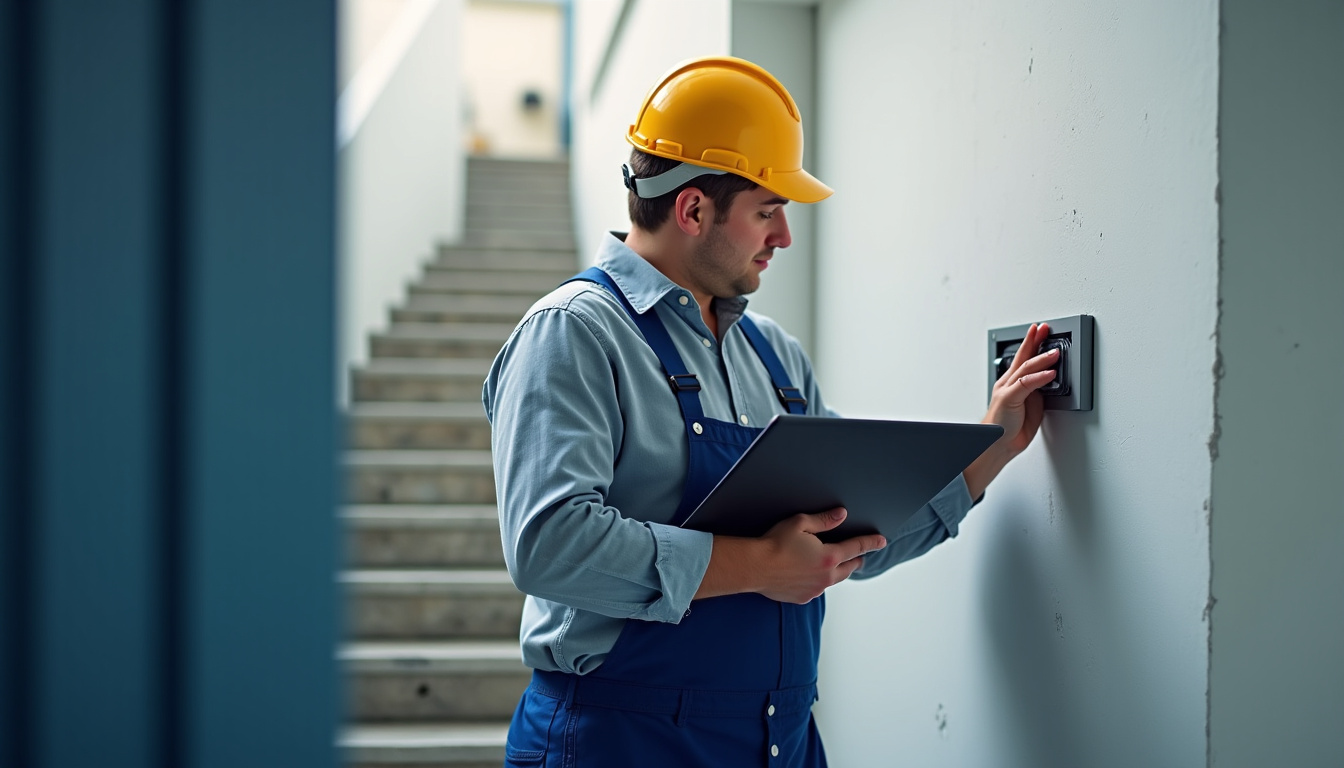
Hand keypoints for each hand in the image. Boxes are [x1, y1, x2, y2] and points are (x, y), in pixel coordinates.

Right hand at [694, 508, 886, 602]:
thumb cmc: (774, 543)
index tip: (881, 541)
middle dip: (856, 559)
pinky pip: (816, 588)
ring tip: (834, 564)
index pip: (856, 548)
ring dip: (837, 571)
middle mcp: (826, 576)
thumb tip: (841, 514)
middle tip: (858, 554)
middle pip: (849, 568)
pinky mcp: (802, 597)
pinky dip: (818, 580)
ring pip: (834, 579)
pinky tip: (810, 574)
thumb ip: (824, 520)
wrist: (753, 567)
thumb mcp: (800, 524)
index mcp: (829, 556)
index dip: (870, 543)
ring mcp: (815, 589)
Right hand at [964, 322, 1058, 497]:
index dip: (1032, 343)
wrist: (997, 444)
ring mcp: (1007, 390)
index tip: (1040, 330)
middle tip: (1044, 328)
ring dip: (1042, 358)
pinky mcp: (1009, 398)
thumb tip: (1048, 381)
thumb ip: (1036, 392)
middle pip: (1022, 357)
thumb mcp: (1030, 405)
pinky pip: (1026, 384)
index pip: (1023, 358)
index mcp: (1012, 383)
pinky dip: (1040, 377)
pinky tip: (1050, 372)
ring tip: (1055, 351)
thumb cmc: (1010, 428)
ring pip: (1025, 368)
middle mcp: (1008, 383)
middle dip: (1034, 341)